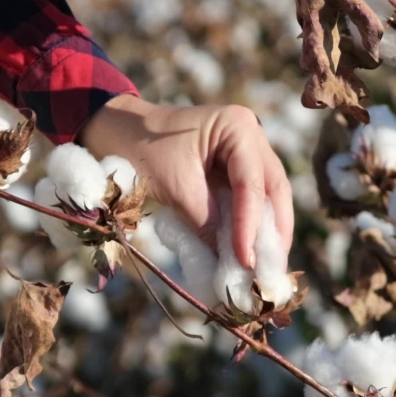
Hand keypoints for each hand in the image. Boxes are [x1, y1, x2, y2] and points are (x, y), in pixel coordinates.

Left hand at [79, 93, 293, 269]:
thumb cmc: (143, 150)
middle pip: (275, 188)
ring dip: (269, 232)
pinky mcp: (238, 169)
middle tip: (272, 270)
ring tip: (267, 267)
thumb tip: (231, 263)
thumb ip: (207, 222)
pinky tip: (253, 252)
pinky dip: (253, 226)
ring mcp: (248, 151)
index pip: (252, 184)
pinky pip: (252, 200)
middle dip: (275, 231)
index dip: (251, 226)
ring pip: (269, 196)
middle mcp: (252, 136)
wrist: (120, 131)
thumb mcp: (175, 187)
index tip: (246, 261)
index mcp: (238, 127)